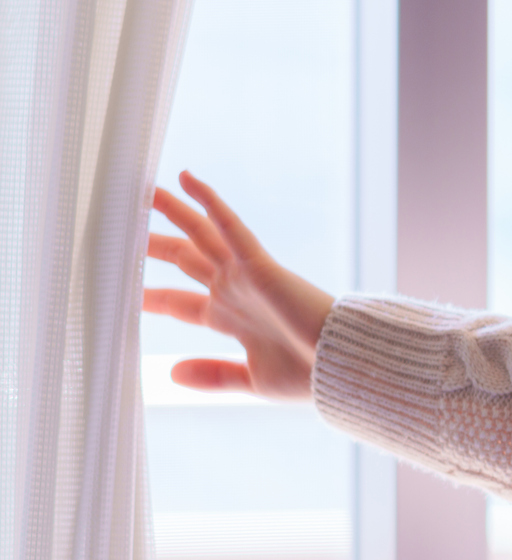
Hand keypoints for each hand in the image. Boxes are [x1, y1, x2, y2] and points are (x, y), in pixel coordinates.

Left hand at [143, 172, 336, 400]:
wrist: (342, 364)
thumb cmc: (308, 375)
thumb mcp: (251, 380)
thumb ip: (213, 375)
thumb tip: (170, 371)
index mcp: (233, 318)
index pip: (182, 303)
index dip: (154, 296)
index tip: (126, 291)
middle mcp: (236, 291)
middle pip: (186, 261)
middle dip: (154, 248)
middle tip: (122, 231)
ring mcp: (246, 275)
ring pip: (201, 235)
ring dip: (175, 213)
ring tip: (147, 191)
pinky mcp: (259, 265)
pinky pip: (230, 226)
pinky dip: (210, 202)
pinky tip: (188, 180)